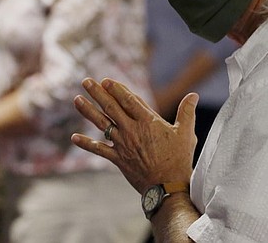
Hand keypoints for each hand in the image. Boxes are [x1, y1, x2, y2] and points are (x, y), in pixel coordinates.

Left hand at [71, 78, 197, 192]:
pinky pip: (99, 149)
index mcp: (148, 121)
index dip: (116, 89)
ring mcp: (122, 144)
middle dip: (97, 93)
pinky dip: (86, 144)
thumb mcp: (186, 133)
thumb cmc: (179, 159)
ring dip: (87, 111)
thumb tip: (193, 94)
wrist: (167, 187)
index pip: (129, 100)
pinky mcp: (118, 159)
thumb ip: (187, 112)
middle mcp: (132, 130)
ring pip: (101, 124)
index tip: (105, 80)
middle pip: (111, 107)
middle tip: (86, 81)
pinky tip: (73, 138)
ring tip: (76, 99)